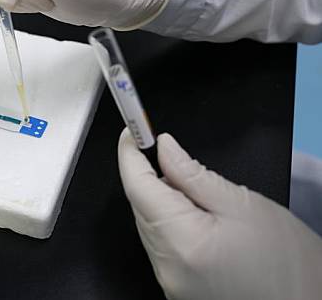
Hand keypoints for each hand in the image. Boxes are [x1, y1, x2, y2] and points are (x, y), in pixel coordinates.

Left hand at [118, 128, 321, 299]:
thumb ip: (193, 173)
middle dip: (149, 176)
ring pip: (148, 225)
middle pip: (139, 206)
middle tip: (168, 155)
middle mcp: (169, 267)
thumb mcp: (242, 204)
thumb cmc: (288, 265)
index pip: (136, 186)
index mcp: (183, 241)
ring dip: (161, 202)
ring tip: (199, 197)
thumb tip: (165, 148)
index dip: (129, 154)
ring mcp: (170, 281)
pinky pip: (160, 246)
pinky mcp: (176, 289)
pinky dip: (169, 225)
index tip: (132, 132)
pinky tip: (197, 220)